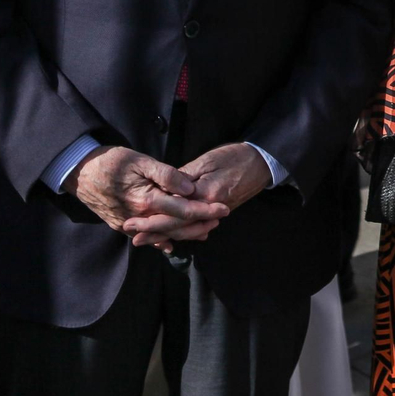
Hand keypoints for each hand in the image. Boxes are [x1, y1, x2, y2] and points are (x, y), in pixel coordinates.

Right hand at [66, 146, 227, 253]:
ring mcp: (128, 224)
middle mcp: (138, 217)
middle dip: (200, 224)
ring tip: (204, 230)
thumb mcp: (141, 161)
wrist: (78, 172)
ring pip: (162, 235)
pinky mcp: (120, 225)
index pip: (183, 210)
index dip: (205, 210)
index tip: (224, 209)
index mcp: (146, 200)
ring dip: (184, 233)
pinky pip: (146, 236)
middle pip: (176, 227)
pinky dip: (162, 239)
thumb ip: (167, 175)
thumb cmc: (112, 161)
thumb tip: (189, 188)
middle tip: (220, 219)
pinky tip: (174, 242)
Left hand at [124, 143, 269, 251]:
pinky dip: (183, 233)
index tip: (132, 225)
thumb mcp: (207, 161)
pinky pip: (197, 227)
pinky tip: (171, 237)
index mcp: (204, 195)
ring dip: (166, 236)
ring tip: (146, 239)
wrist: (262, 162)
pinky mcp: (218, 212)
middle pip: (178, 227)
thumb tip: (164, 191)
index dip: (152, 221)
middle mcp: (209, 209)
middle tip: (133, 237)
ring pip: (188, 230)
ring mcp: (215, 213)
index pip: (173, 214)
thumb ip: (184, 177)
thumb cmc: (234, 156)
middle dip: (154, 232)